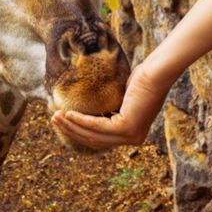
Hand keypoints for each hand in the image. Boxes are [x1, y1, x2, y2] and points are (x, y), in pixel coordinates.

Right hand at [51, 60, 170, 149]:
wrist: (157, 72)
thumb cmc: (143, 78)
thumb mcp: (122, 97)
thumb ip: (110, 107)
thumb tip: (91, 108)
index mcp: (131, 134)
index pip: (100, 138)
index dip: (79, 131)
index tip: (63, 121)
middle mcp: (132, 139)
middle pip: (94, 140)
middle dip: (71, 130)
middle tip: (54, 120)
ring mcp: (130, 136)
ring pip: (93, 135)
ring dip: (71, 126)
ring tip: (56, 117)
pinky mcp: (126, 128)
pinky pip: (97, 126)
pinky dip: (81, 120)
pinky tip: (69, 114)